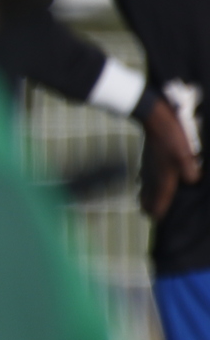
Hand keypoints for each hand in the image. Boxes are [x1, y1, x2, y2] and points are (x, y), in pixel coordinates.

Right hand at [141, 96, 201, 220]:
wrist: (153, 118)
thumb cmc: (171, 139)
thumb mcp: (186, 157)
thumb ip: (191, 174)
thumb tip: (193, 182)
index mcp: (161, 182)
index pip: (154, 209)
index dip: (160, 217)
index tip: (167, 220)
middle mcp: (151, 179)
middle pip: (146, 202)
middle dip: (153, 208)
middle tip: (164, 210)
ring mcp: (146, 170)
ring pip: (146, 190)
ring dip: (153, 196)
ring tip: (165, 197)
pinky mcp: (147, 161)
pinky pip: (147, 179)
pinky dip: (152, 184)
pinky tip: (162, 178)